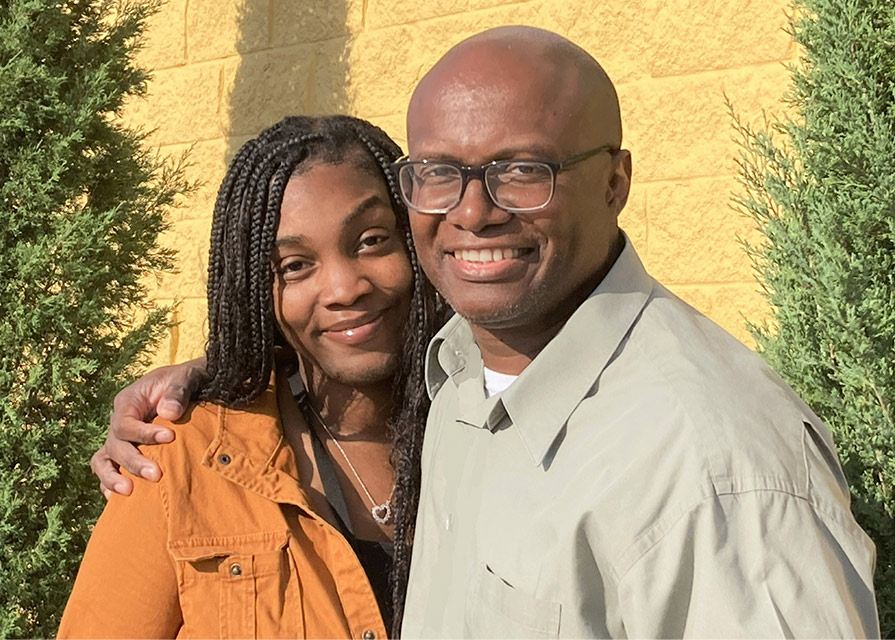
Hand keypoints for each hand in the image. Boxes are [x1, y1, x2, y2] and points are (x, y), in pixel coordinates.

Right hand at [92, 359, 207, 497]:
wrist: (194, 388)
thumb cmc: (188, 381)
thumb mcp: (186, 377)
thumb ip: (178, 391)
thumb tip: (168, 413)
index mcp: (129, 401)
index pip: (126, 422)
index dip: (144, 433)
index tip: (170, 437)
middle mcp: (119, 422)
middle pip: (116, 445)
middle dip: (134, 461)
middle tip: (156, 474)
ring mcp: (120, 439)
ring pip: (104, 460)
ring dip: (114, 478)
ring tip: (129, 492)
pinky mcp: (127, 452)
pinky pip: (109, 470)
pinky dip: (110, 484)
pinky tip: (118, 501)